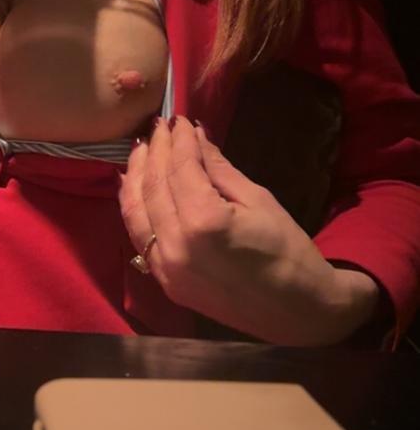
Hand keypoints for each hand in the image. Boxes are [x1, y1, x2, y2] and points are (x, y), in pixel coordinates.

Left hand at [119, 117, 380, 344]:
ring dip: (136, 176)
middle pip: (153, 187)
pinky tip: (136, 187)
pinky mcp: (164, 281)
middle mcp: (175, 245)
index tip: (178, 118)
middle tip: (159, 127)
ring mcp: (165, 267)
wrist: (296, 311)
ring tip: (142, 149)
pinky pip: (139, 237)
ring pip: (135, 212)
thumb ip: (218, 169)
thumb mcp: (257, 200)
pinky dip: (134, 208)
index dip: (178, 140)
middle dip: (155, 152)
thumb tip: (195, 135)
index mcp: (204, 222)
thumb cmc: (288, 250)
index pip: (180, 169)